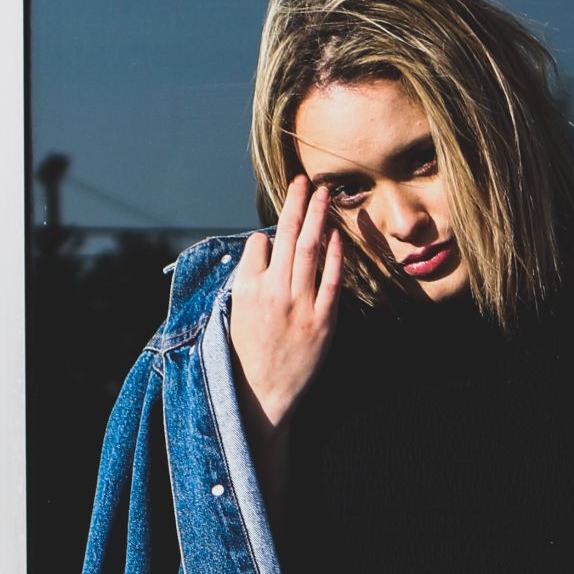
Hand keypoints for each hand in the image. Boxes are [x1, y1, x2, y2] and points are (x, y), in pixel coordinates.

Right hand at [228, 174, 342, 443]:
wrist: (262, 394)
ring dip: (316, 218)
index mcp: (246, 289)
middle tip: (304, 180)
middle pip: (284, 236)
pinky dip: (335, 256)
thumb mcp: (235, 312)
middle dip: (295, 204)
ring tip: (322, 194)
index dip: (266, 238)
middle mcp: (272, 292)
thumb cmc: (246, 354)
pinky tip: (338, 235)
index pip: (257, 245)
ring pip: (308, 250)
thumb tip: (261, 247)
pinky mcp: (323, 321)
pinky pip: (331, 281)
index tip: (273, 236)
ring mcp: (299, 305)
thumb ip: (248, 278)